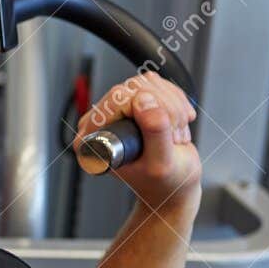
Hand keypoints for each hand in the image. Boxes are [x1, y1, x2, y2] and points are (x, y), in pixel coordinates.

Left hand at [75, 70, 201, 214]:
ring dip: (172, 105)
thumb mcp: (162, 163)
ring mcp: (115, 112)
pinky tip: (176, 123)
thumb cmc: (164, 182)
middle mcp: (98, 123)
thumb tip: (144, 100)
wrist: (174, 185)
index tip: (164, 133)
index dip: (150, 109)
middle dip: (164, 108)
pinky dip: (174, 100)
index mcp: (92, 140)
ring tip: (174, 132)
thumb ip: (153, 132)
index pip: (119, 99)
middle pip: (133, 87)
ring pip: (147, 82)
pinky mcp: (133, 103)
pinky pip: (156, 83)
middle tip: (174, 134)